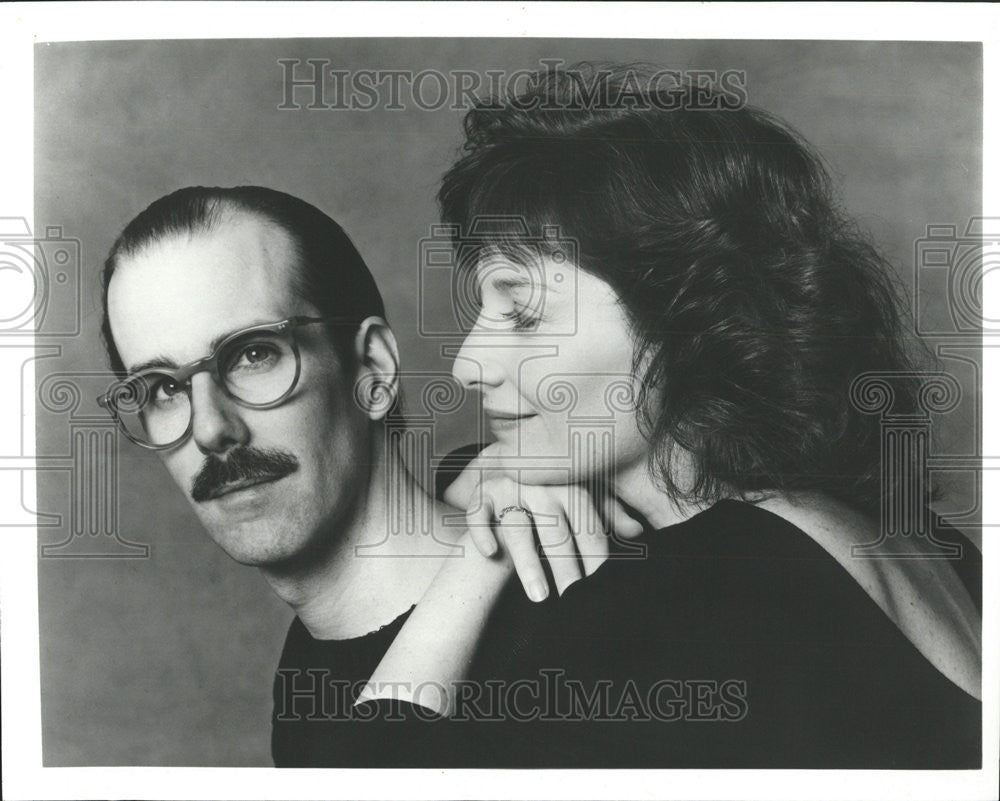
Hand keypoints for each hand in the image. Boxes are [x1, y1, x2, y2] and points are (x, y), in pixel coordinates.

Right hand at [445, 447, 642, 601]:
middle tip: (574, 601)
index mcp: (571, 486)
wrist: (516, 468)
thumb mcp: (585, 497)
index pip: (587, 527)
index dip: (595, 558)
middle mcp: (540, 485)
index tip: (600, 589)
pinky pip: (478, 514)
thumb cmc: (557, 491)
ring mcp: (509, 488)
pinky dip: (482, 533)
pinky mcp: (482, 494)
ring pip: (517, 527)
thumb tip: (638, 531)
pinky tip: (491, 554)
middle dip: (565, 568)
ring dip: (528, 563)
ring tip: (540, 596)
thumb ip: (610, 514)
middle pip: (555, 532)